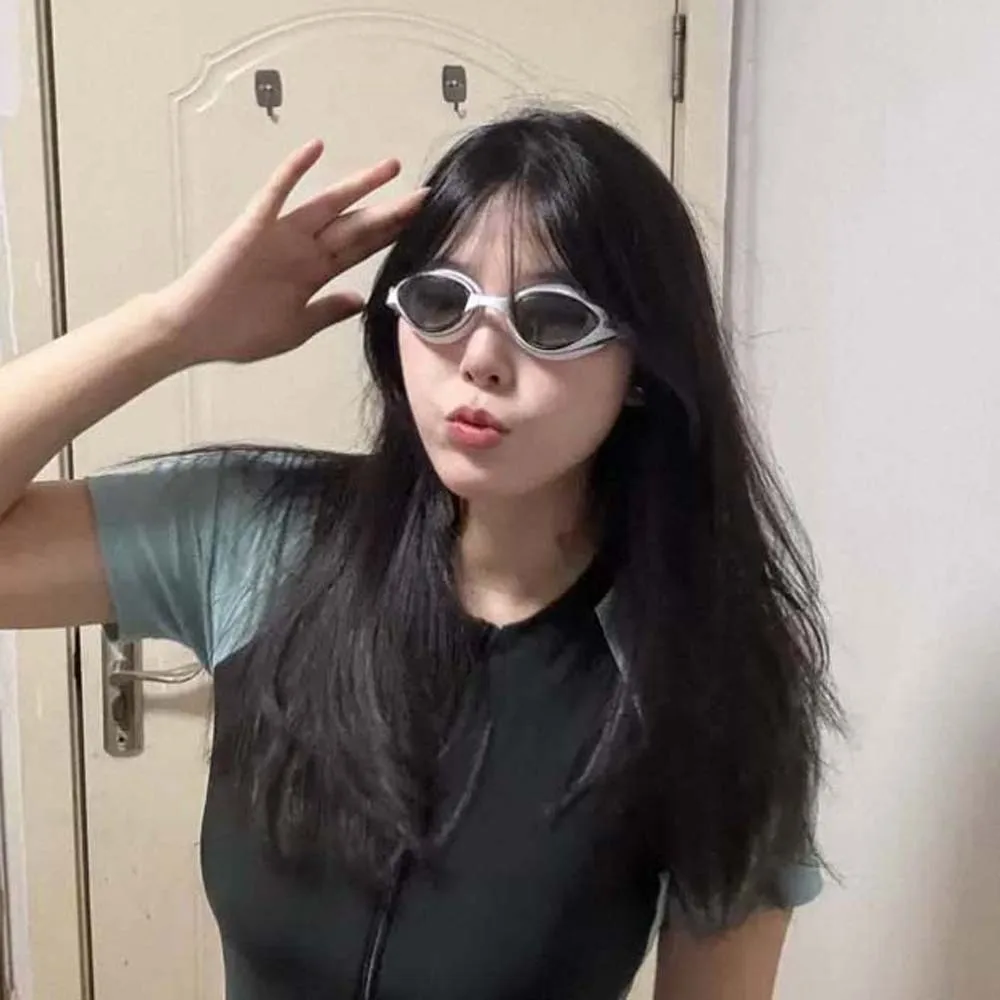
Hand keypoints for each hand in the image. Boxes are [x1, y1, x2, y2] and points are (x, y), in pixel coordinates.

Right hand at [155, 140, 424, 365]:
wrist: (194, 332)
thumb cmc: (240, 333)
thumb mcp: (296, 329)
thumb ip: (328, 312)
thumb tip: (360, 300)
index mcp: (315, 275)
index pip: (361, 249)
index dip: (391, 235)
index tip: (420, 222)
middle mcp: (304, 250)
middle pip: (356, 226)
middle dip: (391, 211)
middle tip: (424, 195)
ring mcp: (281, 236)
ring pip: (328, 205)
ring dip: (359, 186)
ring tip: (390, 168)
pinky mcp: (254, 227)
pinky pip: (277, 194)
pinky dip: (293, 171)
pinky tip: (314, 149)